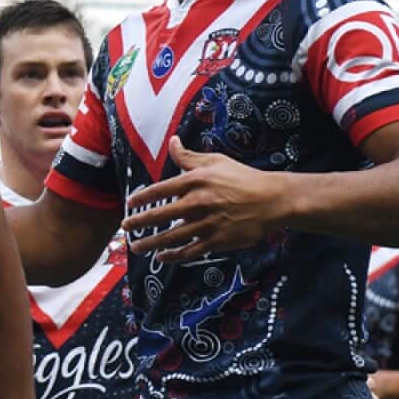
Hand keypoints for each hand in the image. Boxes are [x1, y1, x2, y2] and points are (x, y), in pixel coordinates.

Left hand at [123, 137, 286, 263]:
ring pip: (171, 237)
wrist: (273, 200)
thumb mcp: (215, 161)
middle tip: (125, 227)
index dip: (141, 198)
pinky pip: (189, 251)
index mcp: (194, 181)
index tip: (129, 204)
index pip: (159, 190)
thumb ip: (189, 156)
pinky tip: (161, 257)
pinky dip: (173, 256)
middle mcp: (197, 203)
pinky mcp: (217, 241)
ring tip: (136, 247)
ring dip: (150, 244)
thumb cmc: (242, 178)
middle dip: (139, 223)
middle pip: (159, 215)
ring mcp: (206, 224)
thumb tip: (172, 141)